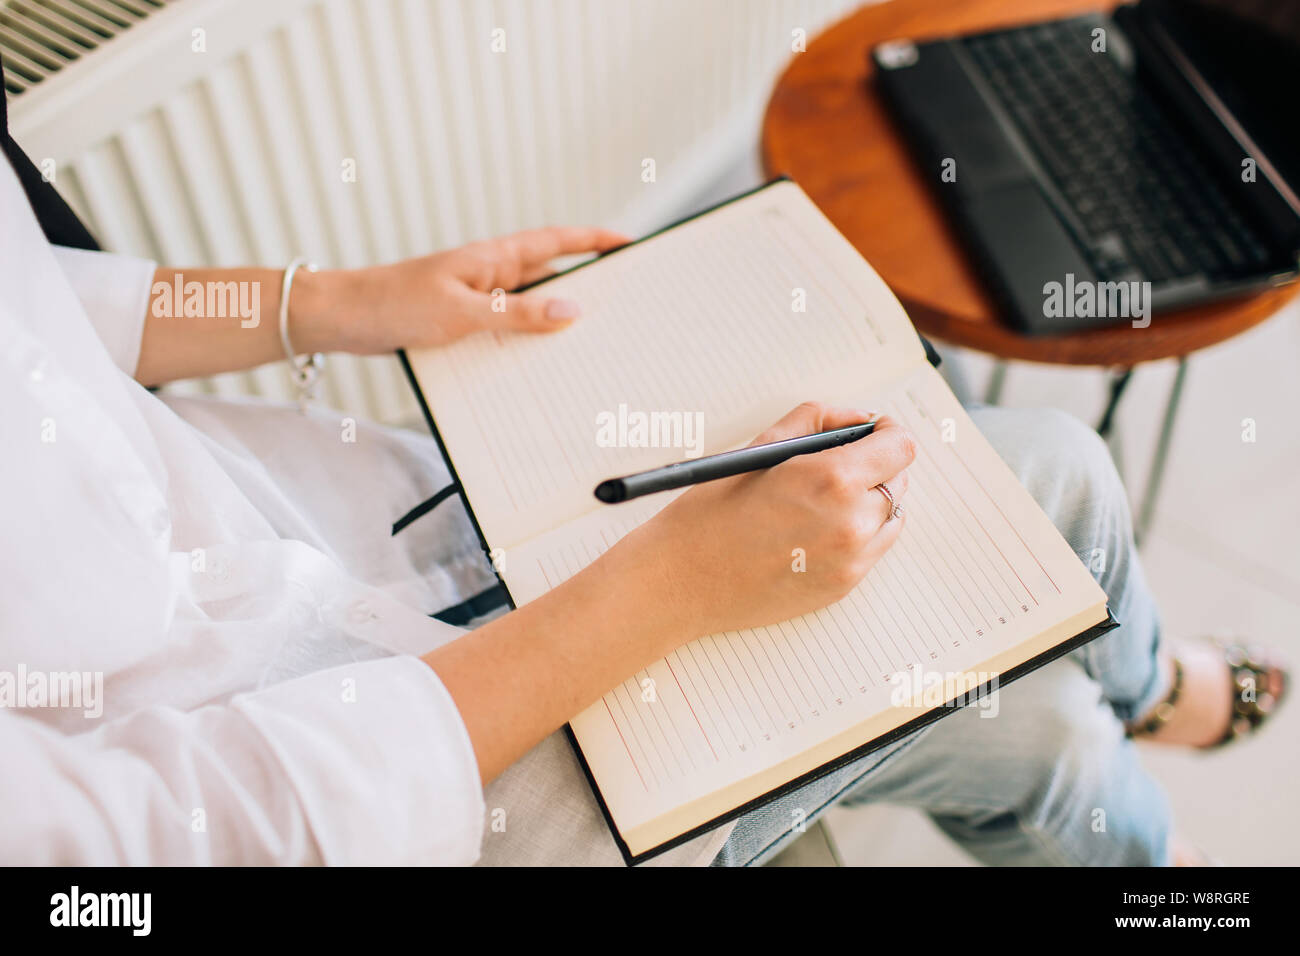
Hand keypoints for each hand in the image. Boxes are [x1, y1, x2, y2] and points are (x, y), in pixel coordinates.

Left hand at [303, 227, 628, 353]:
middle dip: (587, 287)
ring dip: (555, 324)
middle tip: (625, 304)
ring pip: (530, 308)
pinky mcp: (464, 321)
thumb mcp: (463, 311)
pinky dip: (525, 342)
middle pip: (551, 277)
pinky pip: (507, 329)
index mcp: (495, 257)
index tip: (630, 243)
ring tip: (591, 345)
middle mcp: (491, 274)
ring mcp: (478, 298)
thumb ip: (516, 313)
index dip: (595, 241)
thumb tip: (570, 311)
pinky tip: (537, 366)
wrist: (344, 318)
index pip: (558, 242)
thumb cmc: (396, 304)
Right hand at [621, 402, 915, 640]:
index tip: (874, 433)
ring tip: (822, 502)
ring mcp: (851, 561)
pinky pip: (872, 550)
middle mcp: (851, 523)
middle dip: (875, 468)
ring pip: (890, 518)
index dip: (886, 434)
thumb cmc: (711, 513)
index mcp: (832, 479)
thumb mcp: (761, 448)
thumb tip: (858, 419)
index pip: (900, 447)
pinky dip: (856, 535)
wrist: (681, 580)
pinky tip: (814, 531)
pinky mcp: (843, 587)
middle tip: (836, 466)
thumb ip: (818, 421)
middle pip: (898, 481)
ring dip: (869, 503)